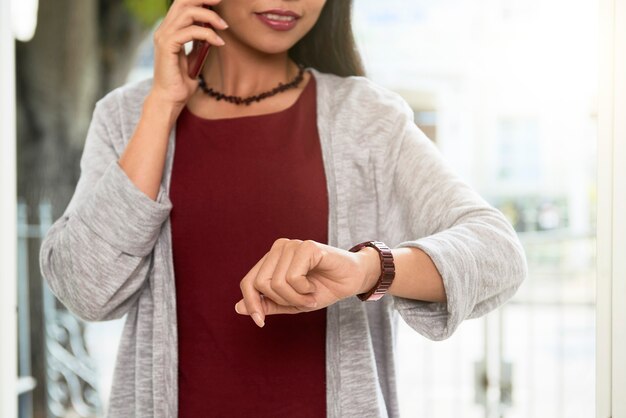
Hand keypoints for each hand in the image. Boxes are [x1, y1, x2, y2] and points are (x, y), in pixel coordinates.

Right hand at [150, 0, 228, 107]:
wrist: (170, 99)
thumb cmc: (181, 82)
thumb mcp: (193, 58)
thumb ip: (198, 43)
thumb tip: (211, 31)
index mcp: (169, 30)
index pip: (181, 4)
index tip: (217, 1)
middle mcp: (163, 30)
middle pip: (182, 1)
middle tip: (221, 1)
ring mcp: (163, 37)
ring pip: (187, 13)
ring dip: (209, 17)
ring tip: (224, 26)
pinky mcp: (167, 46)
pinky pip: (189, 31)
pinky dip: (207, 34)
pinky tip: (218, 42)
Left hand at [234, 238, 374, 327]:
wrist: (352, 281)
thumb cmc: (322, 289)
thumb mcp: (291, 303)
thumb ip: (267, 304)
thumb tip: (238, 308)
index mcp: (271, 259)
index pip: (248, 282)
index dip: (252, 303)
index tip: (261, 323)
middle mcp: (279, 248)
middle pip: (261, 284)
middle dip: (282, 301)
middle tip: (302, 302)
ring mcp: (292, 245)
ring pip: (276, 283)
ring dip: (296, 298)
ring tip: (310, 295)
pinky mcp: (307, 246)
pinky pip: (293, 277)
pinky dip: (304, 290)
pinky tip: (314, 286)